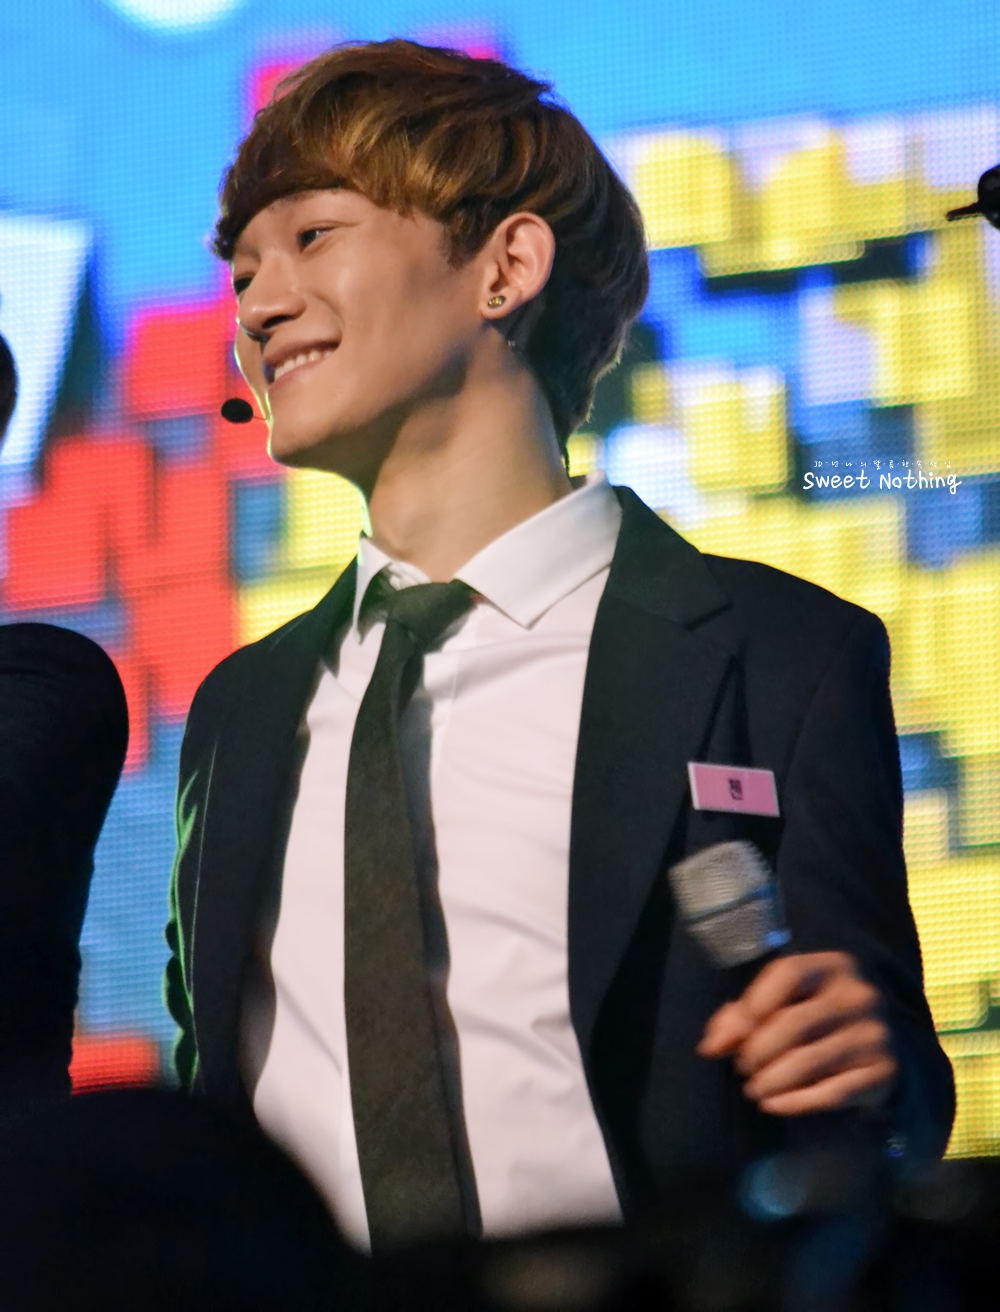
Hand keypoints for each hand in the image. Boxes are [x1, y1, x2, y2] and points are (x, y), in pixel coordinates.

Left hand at [696, 951, 896, 1114]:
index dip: (753, 1003)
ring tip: (753, 1088)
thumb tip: (712, 1045)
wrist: (874, 1051)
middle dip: (758, 1050)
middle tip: (742, 1068)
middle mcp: (859, 995)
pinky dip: (796, 1102)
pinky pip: (832, 1092)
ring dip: (772, 1080)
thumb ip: (741, 1016)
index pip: (788, 972)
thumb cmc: (814, 1020)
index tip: (732, 1036)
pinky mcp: (883, 1071)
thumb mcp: (781, 1005)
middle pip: (794, 1022)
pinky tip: (773, 1105)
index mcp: (833, 966)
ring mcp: (875, 1033)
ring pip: (809, 1061)